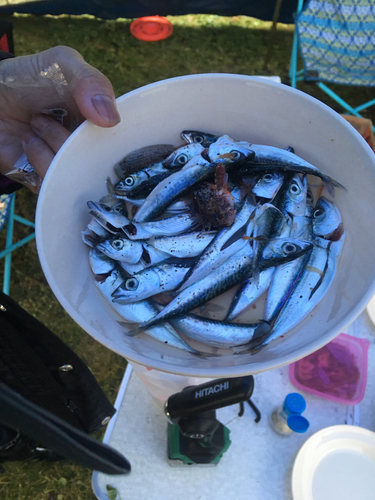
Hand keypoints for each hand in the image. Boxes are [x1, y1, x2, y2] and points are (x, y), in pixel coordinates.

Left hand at [0, 45, 119, 192]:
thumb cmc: (28, 79)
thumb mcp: (63, 64)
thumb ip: (91, 82)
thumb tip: (110, 120)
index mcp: (103, 124)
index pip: (123, 142)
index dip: (113, 138)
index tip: (91, 122)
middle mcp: (89, 148)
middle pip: (99, 162)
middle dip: (70, 138)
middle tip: (46, 116)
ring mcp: (69, 166)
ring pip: (76, 174)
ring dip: (50, 146)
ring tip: (35, 125)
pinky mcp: (47, 180)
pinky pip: (54, 184)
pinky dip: (38, 160)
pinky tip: (27, 141)